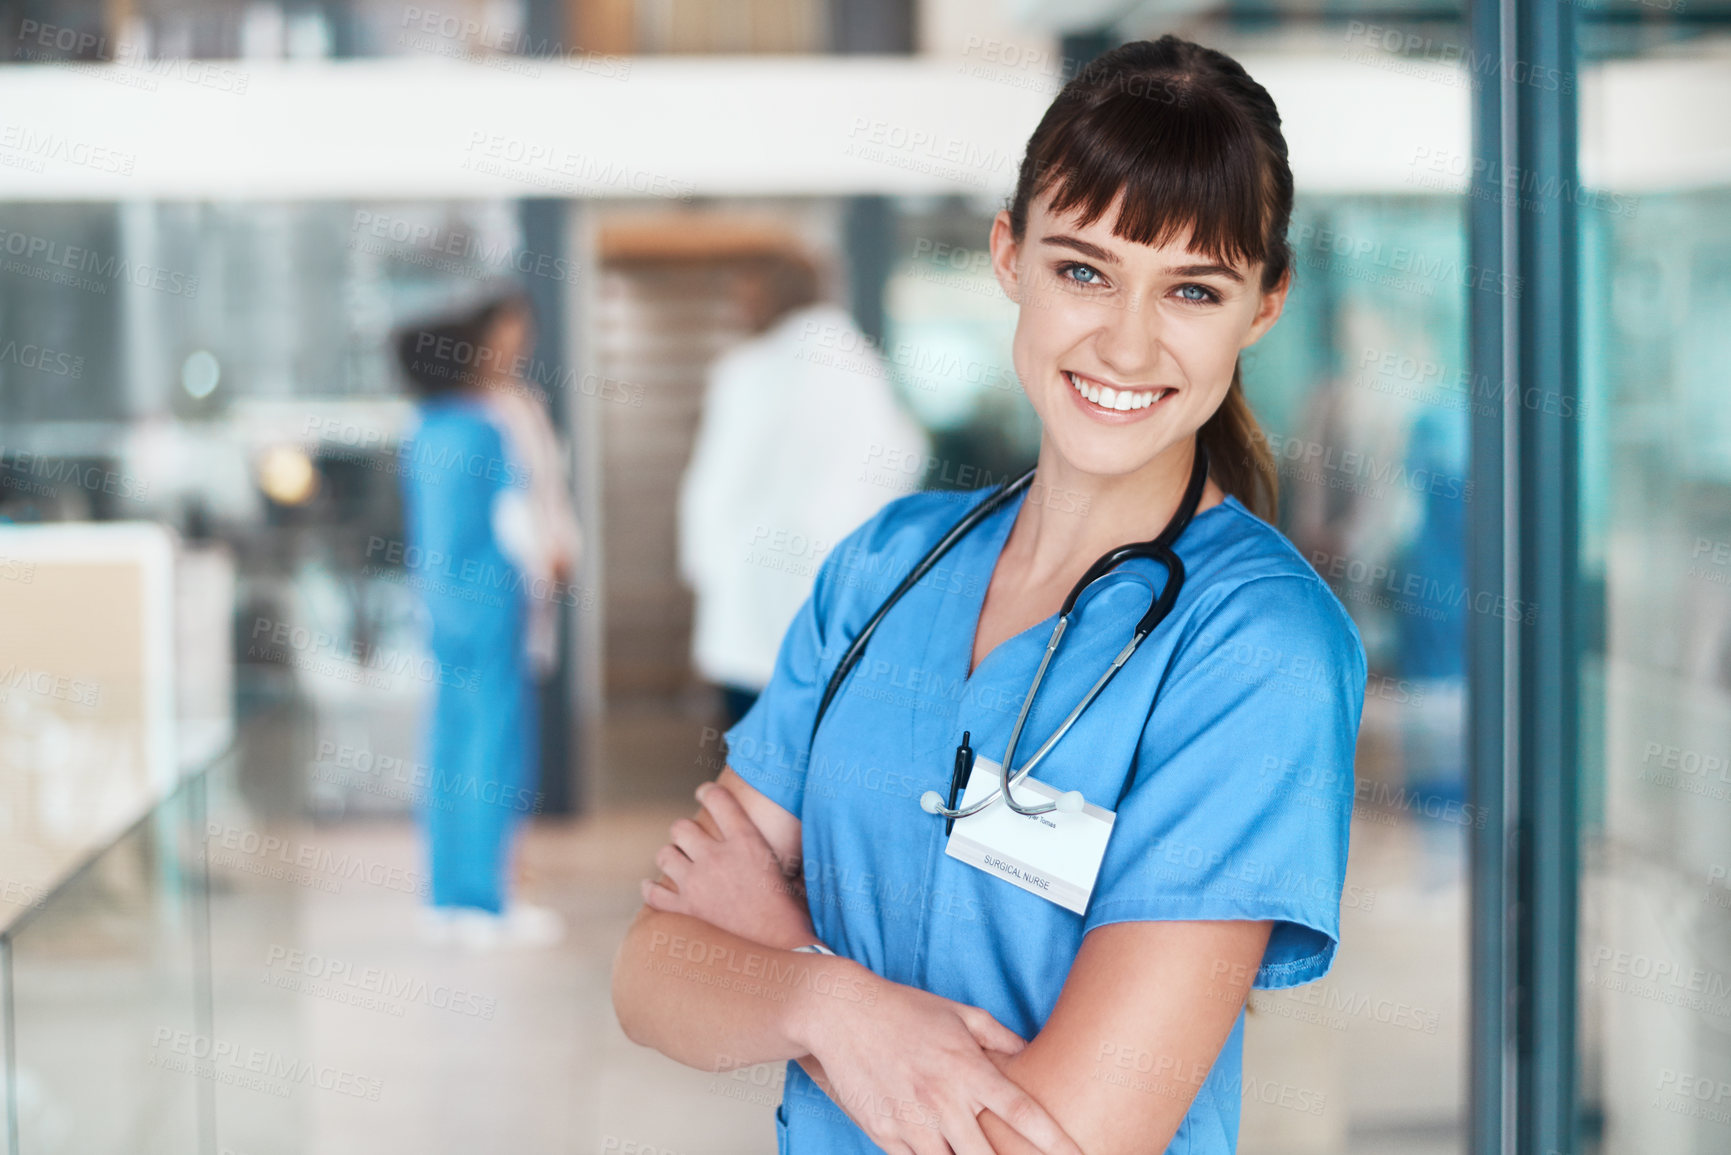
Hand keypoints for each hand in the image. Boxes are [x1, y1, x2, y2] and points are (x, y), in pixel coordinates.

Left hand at [642, 781, 817, 950]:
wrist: (779, 953)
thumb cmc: (792, 917)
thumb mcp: (792, 876)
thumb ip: (785, 860)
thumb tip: (792, 857)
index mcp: (746, 843)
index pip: (718, 800)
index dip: (708, 791)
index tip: (703, 792)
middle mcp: (716, 857)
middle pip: (681, 826)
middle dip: (684, 831)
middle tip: (690, 839)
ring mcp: (696, 884)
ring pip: (664, 854)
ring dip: (670, 857)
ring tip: (676, 863)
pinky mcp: (683, 911)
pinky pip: (653, 893)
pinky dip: (650, 890)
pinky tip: (652, 888)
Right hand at [795, 967, 1083, 1154]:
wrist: (841, 1014)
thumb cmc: (904, 1010)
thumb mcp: (960, 1014)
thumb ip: (1001, 1039)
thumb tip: (1033, 1055)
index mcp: (968, 1069)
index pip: (1023, 1113)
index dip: (1055, 1141)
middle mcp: (944, 1100)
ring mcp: (912, 1121)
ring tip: (972, 1150)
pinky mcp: (884, 1133)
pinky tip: (938, 1148)